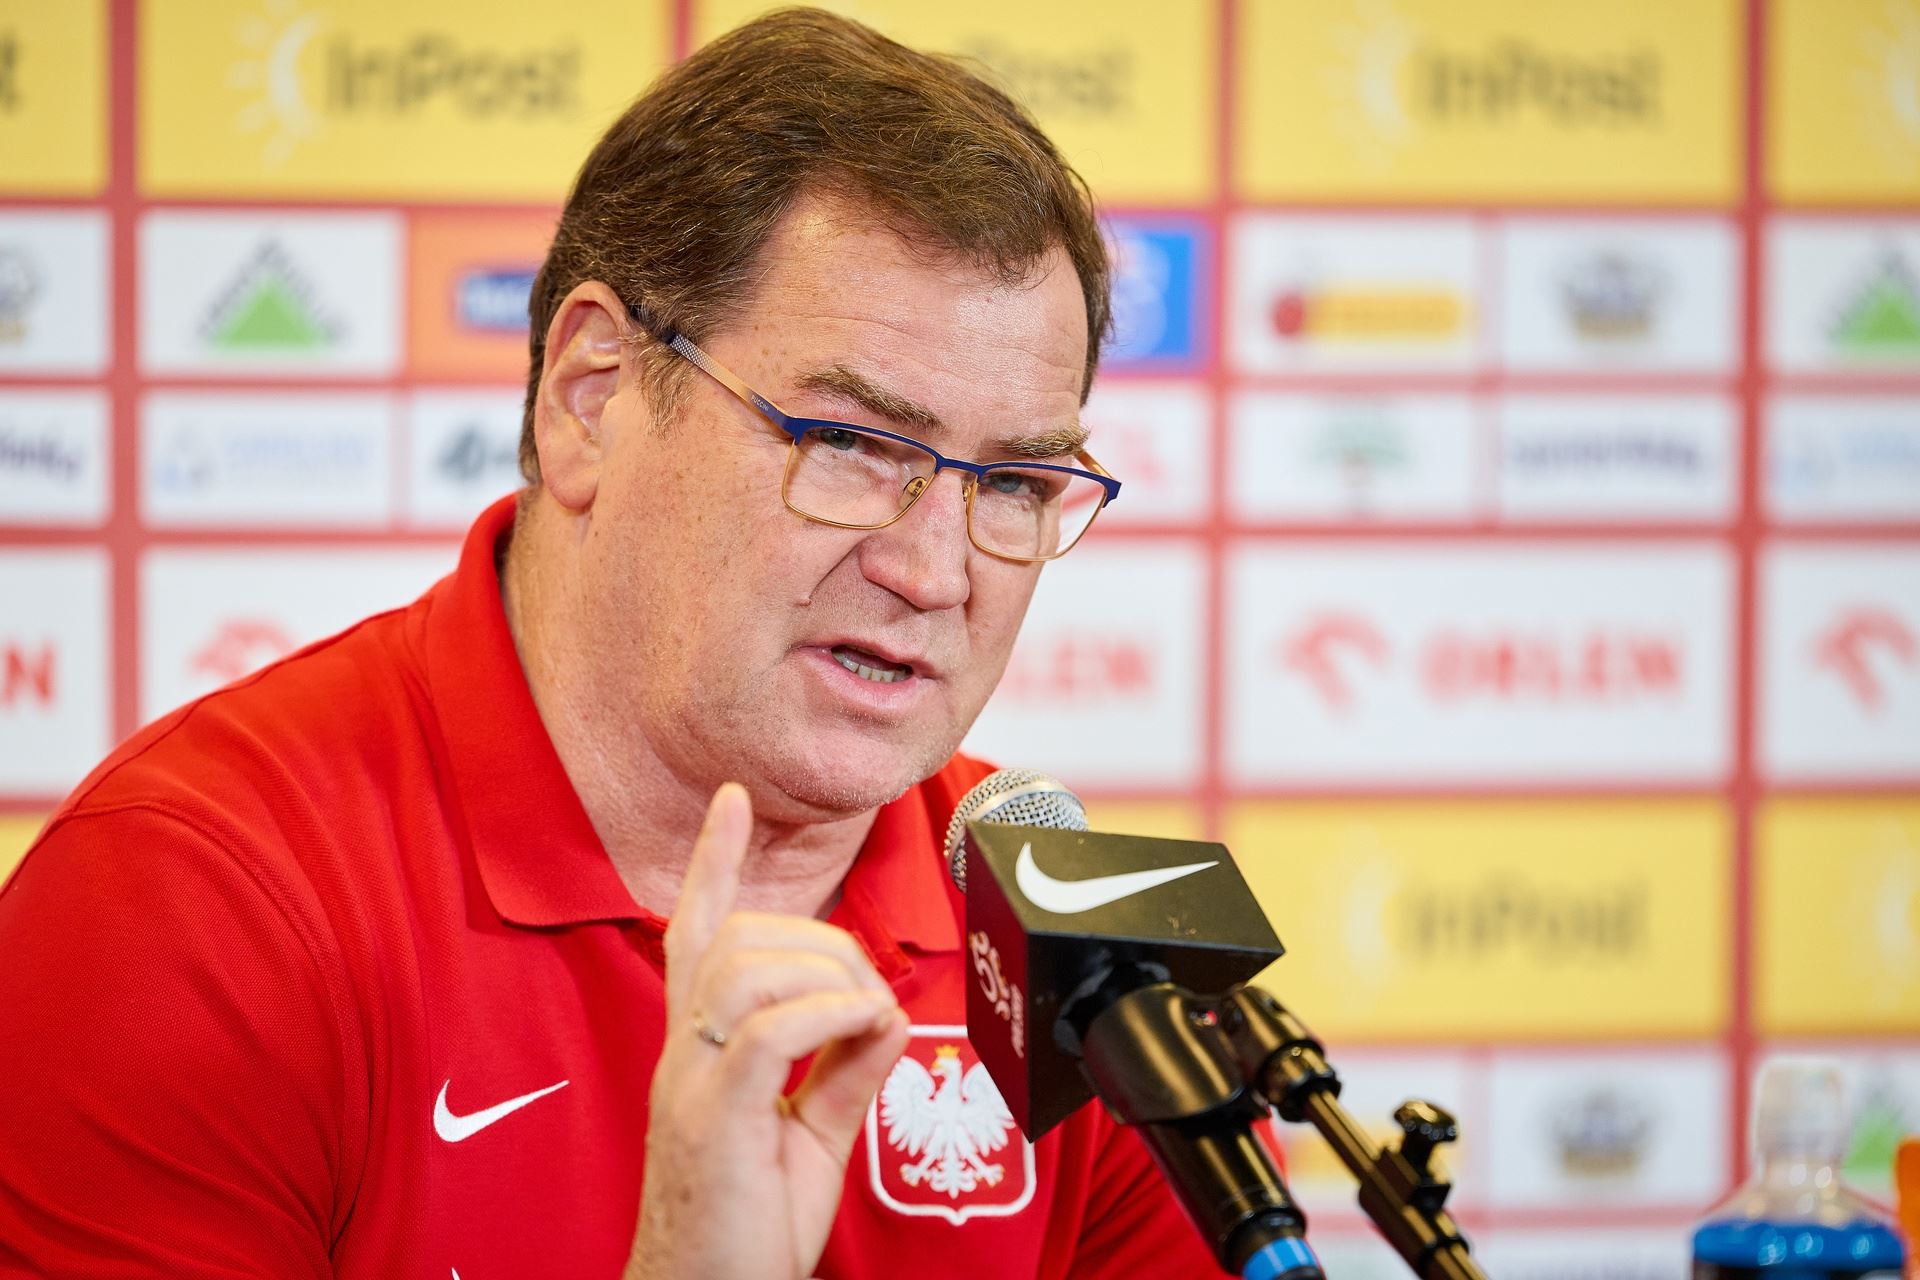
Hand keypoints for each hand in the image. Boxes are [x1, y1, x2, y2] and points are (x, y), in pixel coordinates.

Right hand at [626, 784, 910, 1279]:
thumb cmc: (750, 1229)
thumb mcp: (811, 1136)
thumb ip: (844, 1070)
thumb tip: (887, 1010)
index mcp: (699, 1050)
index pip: (697, 932)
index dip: (715, 862)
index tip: (732, 799)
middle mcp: (684, 1052)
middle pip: (740, 937)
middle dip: (821, 936)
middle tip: (872, 994)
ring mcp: (692, 1081)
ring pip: (750, 966)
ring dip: (829, 972)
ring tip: (869, 1015)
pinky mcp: (712, 1117)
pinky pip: (768, 1030)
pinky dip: (830, 1013)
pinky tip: (865, 1026)